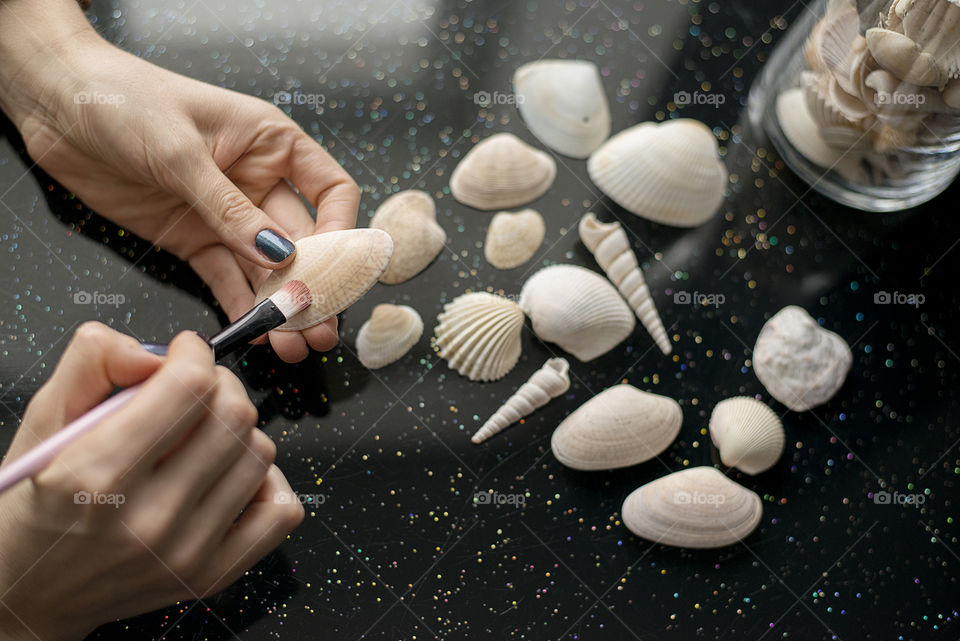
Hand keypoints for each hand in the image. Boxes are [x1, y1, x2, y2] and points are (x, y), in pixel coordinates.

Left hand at [0, 0, 360, 362]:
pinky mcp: (193, 240)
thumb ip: (230, 209)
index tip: (334, 268)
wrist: (57, 105)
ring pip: (265, 269)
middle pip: (302, 241)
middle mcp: (257, 182)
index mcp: (272, 143)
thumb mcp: (182, 152)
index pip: (331, 190)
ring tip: (292, 346)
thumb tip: (279, 256)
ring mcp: (226, 215)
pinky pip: (224, 278)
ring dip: (279, 306)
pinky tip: (252, 333)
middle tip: (320, 328)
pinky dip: (238, 306)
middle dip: (313, 285)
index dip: (340, 229)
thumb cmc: (124, 101)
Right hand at [0, 323, 303, 640]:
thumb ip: (90, 364)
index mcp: (95, 475)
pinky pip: (281, 510)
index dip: (193, 353)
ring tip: (202, 437)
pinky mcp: (213, 575)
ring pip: (260, 455)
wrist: (28, 593)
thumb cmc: (33, 502)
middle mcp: (147, 519)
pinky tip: (228, 476)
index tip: (183, 352)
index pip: (190, 388)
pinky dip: (265, 483)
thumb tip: (154, 351)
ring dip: (238, 432)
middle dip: (219, 385)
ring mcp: (186, 553)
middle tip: (194, 389)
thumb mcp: (41, 422)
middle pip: (235, 416)